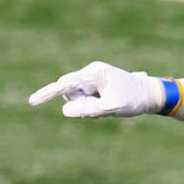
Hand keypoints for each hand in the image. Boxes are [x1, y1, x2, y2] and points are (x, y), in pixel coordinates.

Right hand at [29, 61, 164, 117]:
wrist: (150, 95)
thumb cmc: (134, 100)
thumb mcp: (114, 108)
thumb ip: (90, 110)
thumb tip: (65, 111)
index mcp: (95, 73)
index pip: (66, 83)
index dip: (49, 93)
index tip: (33, 102)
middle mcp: (90, 73)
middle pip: (71, 93)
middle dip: (81, 105)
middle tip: (104, 109)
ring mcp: (91, 80)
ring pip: (77, 98)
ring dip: (88, 107)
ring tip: (109, 107)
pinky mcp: (93, 86)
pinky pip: (84, 100)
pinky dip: (93, 107)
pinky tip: (109, 105)